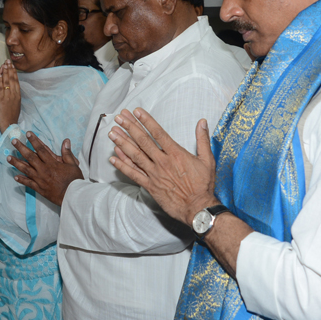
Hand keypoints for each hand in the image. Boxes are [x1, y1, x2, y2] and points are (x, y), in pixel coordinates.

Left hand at [0, 62, 20, 130]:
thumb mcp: (16, 105)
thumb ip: (15, 97)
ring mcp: (8, 97)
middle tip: (8, 61)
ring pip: (7, 82)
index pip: (16, 82)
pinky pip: (1, 88)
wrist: (9, 125)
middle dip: (10, 69)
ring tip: (4, 65)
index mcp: (18, 96)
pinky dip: (0, 81)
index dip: (14, 73)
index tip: (12, 66)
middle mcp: (14, 95)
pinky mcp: (2, 100)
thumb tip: (14, 91)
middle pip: (12, 80)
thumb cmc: (11, 117)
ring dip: (5, 73)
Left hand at [9, 132, 81, 205]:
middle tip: (13, 141)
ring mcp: (40, 179)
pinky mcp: (39, 188)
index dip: (34, 140)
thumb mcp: (73, 165)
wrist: (72, 196)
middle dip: (21, 148)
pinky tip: (15, 177)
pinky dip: (21, 180)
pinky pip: (28, 183)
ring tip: (8, 157)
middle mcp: (43, 169)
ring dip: (16, 163)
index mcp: (52, 163)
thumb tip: (66, 141)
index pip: (41, 149)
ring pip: (26, 169)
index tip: (28, 133)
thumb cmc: (74, 180)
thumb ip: (67, 153)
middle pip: (30, 157)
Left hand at [109, 108, 215, 224]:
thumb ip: (203, 140)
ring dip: (122, 143)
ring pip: (135, 156)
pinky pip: (133, 174)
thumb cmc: (203, 185)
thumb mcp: (207, 160)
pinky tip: (113, 158)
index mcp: (176, 154)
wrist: (197, 208)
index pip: (158, 133)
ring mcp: (154, 174)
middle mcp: (162, 162)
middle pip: (143, 141)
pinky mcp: (150, 186)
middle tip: (119, 117)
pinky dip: (122, 166)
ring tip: (112, 133)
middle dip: (130, 128)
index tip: (136, 112)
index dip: (146, 121)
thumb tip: (202, 122)